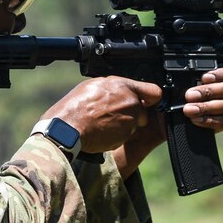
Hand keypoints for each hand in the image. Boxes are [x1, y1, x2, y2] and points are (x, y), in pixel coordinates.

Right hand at [40, 77, 163, 154]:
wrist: (68, 128)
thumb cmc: (76, 107)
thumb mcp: (94, 86)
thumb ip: (114, 88)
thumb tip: (119, 89)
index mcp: (124, 87)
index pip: (154, 91)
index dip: (150, 97)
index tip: (147, 100)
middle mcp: (131, 103)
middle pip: (143, 111)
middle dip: (133, 113)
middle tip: (112, 113)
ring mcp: (130, 121)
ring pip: (133, 124)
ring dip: (124, 124)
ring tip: (103, 122)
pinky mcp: (125, 137)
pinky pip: (125, 135)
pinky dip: (116, 135)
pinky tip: (102, 131)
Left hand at [113, 67, 222, 176]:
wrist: (156, 122)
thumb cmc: (163, 99)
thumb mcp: (168, 83)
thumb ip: (182, 74)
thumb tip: (182, 67)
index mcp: (212, 78)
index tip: (205, 77)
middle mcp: (220, 92)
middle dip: (209, 91)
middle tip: (189, 95)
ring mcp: (220, 108)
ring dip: (207, 106)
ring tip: (188, 110)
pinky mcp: (218, 124)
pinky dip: (209, 120)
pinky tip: (195, 120)